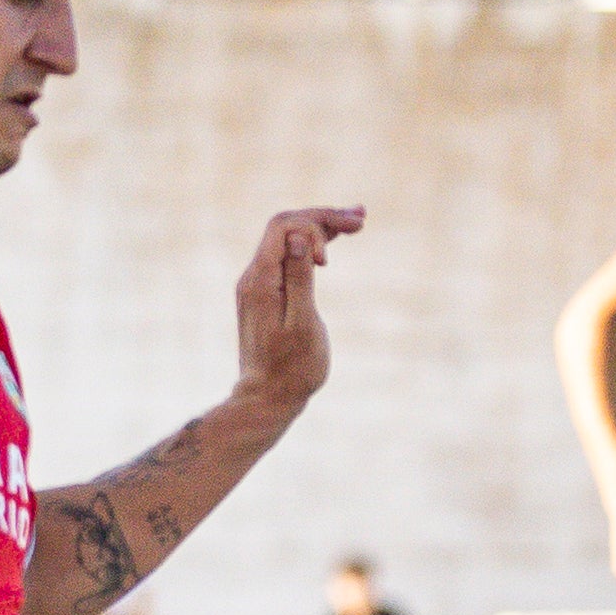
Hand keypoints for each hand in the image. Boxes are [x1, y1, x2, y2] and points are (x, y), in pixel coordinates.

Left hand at [230, 207, 364, 415]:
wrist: (268, 398)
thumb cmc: (291, 368)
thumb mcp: (302, 324)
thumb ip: (299, 280)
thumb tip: (299, 239)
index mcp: (261, 281)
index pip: (284, 227)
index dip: (315, 222)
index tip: (337, 251)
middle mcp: (254, 277)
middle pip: (286, 227)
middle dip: (322, 218)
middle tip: (361, 217)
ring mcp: (259, 285)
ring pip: (288, 240)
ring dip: (320, 228)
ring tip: (357, 220)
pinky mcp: (268, 294)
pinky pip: (288, 258)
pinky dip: (311, 248)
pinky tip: (333, 243)